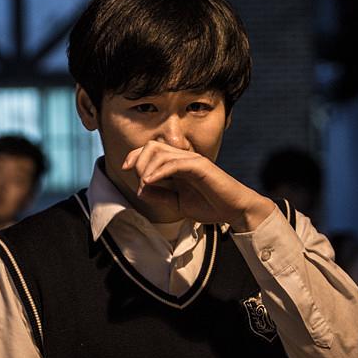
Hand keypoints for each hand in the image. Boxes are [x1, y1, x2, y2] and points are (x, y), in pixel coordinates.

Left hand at [122, 140, 274, 231]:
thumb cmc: (209, 205)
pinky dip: (159, 172)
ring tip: (145, 184)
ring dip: (147, 168)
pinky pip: (174, 163)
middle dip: (138, 162)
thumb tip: (140, 190)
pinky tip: (151, 181)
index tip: (124, 169)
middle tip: (139, 181)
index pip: (150, 150)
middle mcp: (183, 157)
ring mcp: (191, 160)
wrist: (234, 210)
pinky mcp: (200, 166)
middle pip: (151, 146)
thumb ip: (159, 196)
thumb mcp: (177, 204)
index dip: (134, 156)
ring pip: (160, 152)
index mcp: (177, 164)